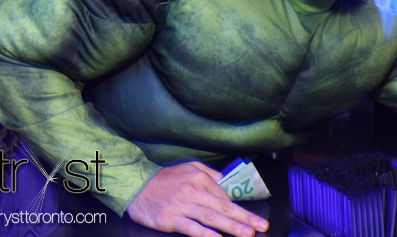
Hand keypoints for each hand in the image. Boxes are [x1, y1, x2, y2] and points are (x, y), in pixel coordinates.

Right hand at [127, 161, 268, 236]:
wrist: (135, 184)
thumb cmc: (164, 178)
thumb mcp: (189, 167)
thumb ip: (209, 173)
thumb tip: (225, 182)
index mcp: (201, 178)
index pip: (224, 196)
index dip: (237, 209)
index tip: (250, 219)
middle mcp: (194, 191)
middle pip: (224, 207)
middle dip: (245, 217)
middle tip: (261, 226)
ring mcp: (182, 205)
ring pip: (212, 217)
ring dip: (232, 226)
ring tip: (247, 233)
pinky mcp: (170, 219)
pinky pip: (191, 227)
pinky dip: (205, 233)